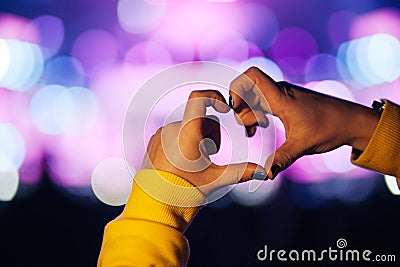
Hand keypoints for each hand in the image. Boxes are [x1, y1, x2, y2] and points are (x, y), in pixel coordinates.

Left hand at [141, 90, 265, 194]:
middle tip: (207, 158)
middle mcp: (171, 128)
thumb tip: (264, 172)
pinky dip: (181, 143)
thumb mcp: (215, 180)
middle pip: (201, 119)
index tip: (225, 109)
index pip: (199, 98)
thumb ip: (241, 172)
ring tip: (192, 164)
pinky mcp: (153, 141)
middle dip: (210, 134)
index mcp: (187, 133)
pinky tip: (179, 164)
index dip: (215, 97)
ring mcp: (160, 134)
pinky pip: (173, 133)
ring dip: (196, 139)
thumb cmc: (186, 192)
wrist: (155, 205)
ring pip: (187, 127)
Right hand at [229, 67, 379, 178]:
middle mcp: (280, 92)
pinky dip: (257, 114)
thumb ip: (281, 159)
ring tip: (252, 132)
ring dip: (249, 113)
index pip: (252, 76)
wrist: (352, 121)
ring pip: (255, 98)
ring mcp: (284, 96)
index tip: (234, 107)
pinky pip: (264, 103)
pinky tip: (260, 129)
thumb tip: (265, 175)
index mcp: (281, 98)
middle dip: (240, 106)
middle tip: (245, 128)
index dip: (237, 87)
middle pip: (248, 89)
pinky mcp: (287, 102)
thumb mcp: (302, 146)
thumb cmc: (330, 128)